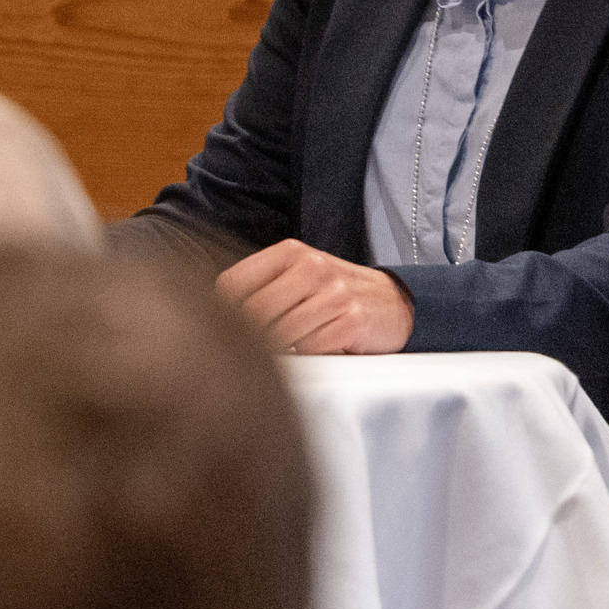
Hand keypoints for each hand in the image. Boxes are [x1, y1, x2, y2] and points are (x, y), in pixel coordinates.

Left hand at [218, 239, 415, 354]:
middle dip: (247, 337)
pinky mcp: (351, 322)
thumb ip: (262, 287)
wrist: (396, 303)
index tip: (218, 331)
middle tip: (246, 351)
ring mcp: (333, 294)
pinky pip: (309, 349)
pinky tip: (314, 349)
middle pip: (253, 313)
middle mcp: (312, 267)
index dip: (219, 313)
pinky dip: (306, 356)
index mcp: (291, 253)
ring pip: (280, 334)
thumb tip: (212, 315)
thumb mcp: (301, 275)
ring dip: (278, 350)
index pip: (233, 284)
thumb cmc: (337, 293)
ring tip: (286, 348)